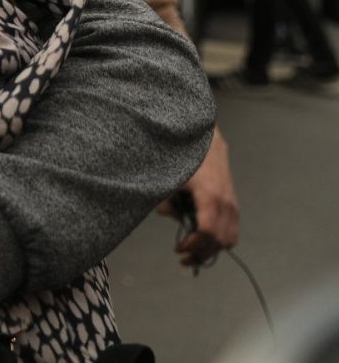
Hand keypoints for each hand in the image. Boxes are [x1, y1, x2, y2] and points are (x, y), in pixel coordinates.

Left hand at [160, 127, 238, 267]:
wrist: (207, 143)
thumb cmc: (184, 160)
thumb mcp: (169, 179)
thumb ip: (167, 201)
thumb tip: (172, 217)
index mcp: (209, 196)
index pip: (206, 231)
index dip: (193, 245)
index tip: (178, 248)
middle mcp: (226, 203)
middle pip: (218, 241)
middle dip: (200, 254)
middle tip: (183, 258)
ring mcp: (233, 205)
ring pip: (229, 240)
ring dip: (211, 250)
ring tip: (193, 252)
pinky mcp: (234, 206)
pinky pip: (233, 232)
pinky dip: (220, 242)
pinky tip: (204, 241)